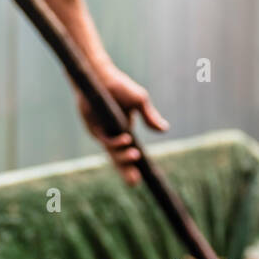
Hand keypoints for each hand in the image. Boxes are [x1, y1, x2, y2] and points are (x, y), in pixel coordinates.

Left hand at [77, 66, 169, 185]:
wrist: (101, 76)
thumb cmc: (120, 87)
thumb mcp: (140, 102)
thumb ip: (150, 117)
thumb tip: (165, 130)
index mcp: (124, 132)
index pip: (130, 154)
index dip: (134, 168)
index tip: (140, 180)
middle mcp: (112, 135)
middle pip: (119, 159)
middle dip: (126, 171)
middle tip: (134, 182)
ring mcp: (102, 132)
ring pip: (112, 152)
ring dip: (124, 156)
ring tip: (136, 155)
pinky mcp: (93, 126)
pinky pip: (105, 139)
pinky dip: (116, 142)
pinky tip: (126, 139)